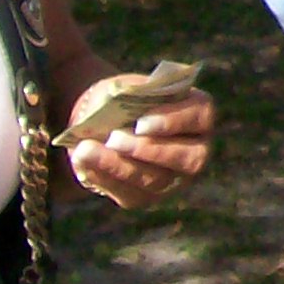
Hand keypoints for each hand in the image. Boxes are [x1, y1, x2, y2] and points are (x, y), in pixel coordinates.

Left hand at [63, 86, 216, 209]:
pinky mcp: (148, 196)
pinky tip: (84, 163)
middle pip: (188, 157)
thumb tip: (115, 106)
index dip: (173, 121)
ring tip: (86, 150)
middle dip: (148, 149)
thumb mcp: (127, 87)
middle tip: (114, 139)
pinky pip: (130, 194)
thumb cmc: (122, 98)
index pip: (200, 116)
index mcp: (198, 113)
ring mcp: (175, 177)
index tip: (140, 123)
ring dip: (119, 166)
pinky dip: (104, 178)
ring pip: (156, 180)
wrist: (103, 122)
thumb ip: (127, 95)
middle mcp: (196, 149)